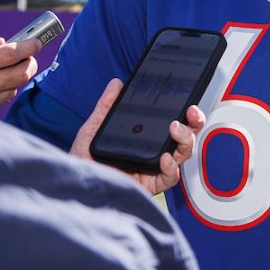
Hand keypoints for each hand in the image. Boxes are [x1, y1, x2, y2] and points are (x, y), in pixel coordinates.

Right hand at [0, 35, 40, 113]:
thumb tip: (5, 43)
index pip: (15, 53)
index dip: (31, 45)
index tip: (37, 42)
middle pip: (23, 73)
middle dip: (29, 62)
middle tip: (27, 56)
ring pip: (14, 88)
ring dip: (14, 78)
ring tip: (1, 70)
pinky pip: (2, 101)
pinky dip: (1, 91)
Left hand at [70, 79, 206, 195]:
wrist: (75, 184)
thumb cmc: (84, 161)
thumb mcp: (93, 128)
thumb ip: (106, 106)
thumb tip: (117, 83)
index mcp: (144, 138)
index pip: (170, 122)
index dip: (183, 111)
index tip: (186, 97)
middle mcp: (152, 153)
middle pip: (183, 137)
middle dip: (193, 123)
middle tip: (191, 111)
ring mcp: (152, 170)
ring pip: (181, 155)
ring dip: (185, 140)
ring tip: (175, 128)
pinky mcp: (149, 185)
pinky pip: (169, 178)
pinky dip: (171, 168)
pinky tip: (165, 158)